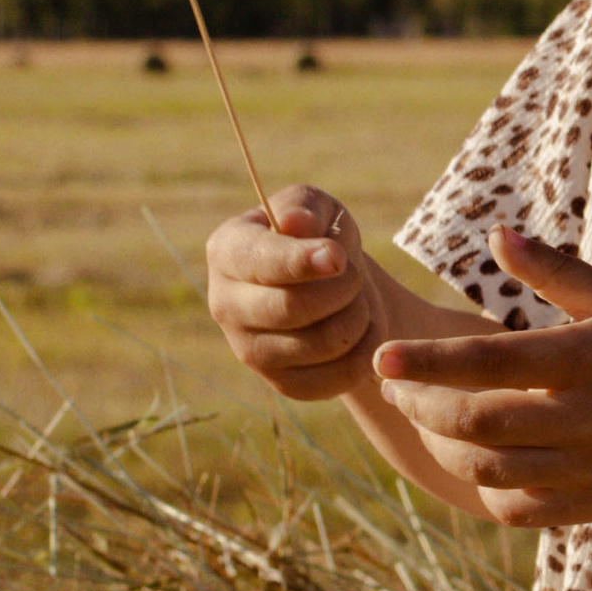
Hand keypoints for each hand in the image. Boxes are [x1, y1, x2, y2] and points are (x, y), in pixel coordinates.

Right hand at [204, 185, 388, 402]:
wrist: (333, 287)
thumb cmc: (320, 238)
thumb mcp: (318, 209)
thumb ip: (304, 207)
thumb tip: (293, 224)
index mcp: (227, 251)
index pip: (260, 263)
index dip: (302, 261)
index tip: (339, 257)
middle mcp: (225, 304)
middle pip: (290, 308)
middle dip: (341, 290)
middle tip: (355, 277)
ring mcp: (249, 350)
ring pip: (318, 344)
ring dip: (357, 319)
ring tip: (360, 302)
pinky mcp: (281, 383)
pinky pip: (332, 379)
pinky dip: (364, 354)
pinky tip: (366, 332)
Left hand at [371, 225, 591, 525]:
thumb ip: (551, 269)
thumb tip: (493, 234)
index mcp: (589, 358)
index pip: (492, 362)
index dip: (430, 362)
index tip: (383, 357)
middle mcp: (589, 418)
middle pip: (479, 423)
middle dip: (422, 406)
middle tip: (396, 386)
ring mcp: (590, 468)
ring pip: (489, 472)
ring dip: (440, 447)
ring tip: (424, 418)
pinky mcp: (590, 504)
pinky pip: (516, 509)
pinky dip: (481, 486)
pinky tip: (470, 456)